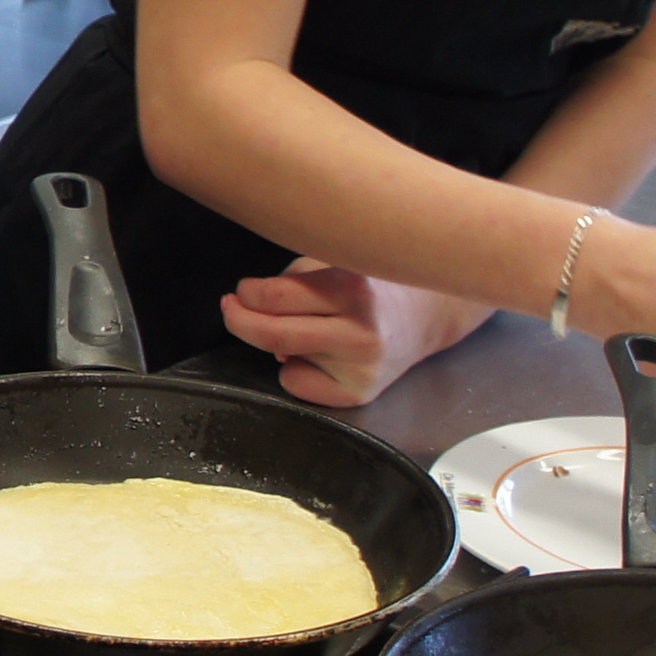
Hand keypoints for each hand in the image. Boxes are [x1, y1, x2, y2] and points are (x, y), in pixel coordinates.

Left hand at [220, 259, 491, 409]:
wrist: (425, 316)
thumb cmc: (369, 284)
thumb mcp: (334, 261)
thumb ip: (293, 279)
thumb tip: (253, 311)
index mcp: (353, 287)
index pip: (275, 297)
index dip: (246, 294)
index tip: (242, 291)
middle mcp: (360, 330)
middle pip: (272, 334)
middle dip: (238, 320)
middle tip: (230, 308)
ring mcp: (362, 367)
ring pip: (283, 359)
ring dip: (278, 343)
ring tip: (310, 327)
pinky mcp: (359, 394)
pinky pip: (298, 385)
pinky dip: (297, 369)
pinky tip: (322, 355)